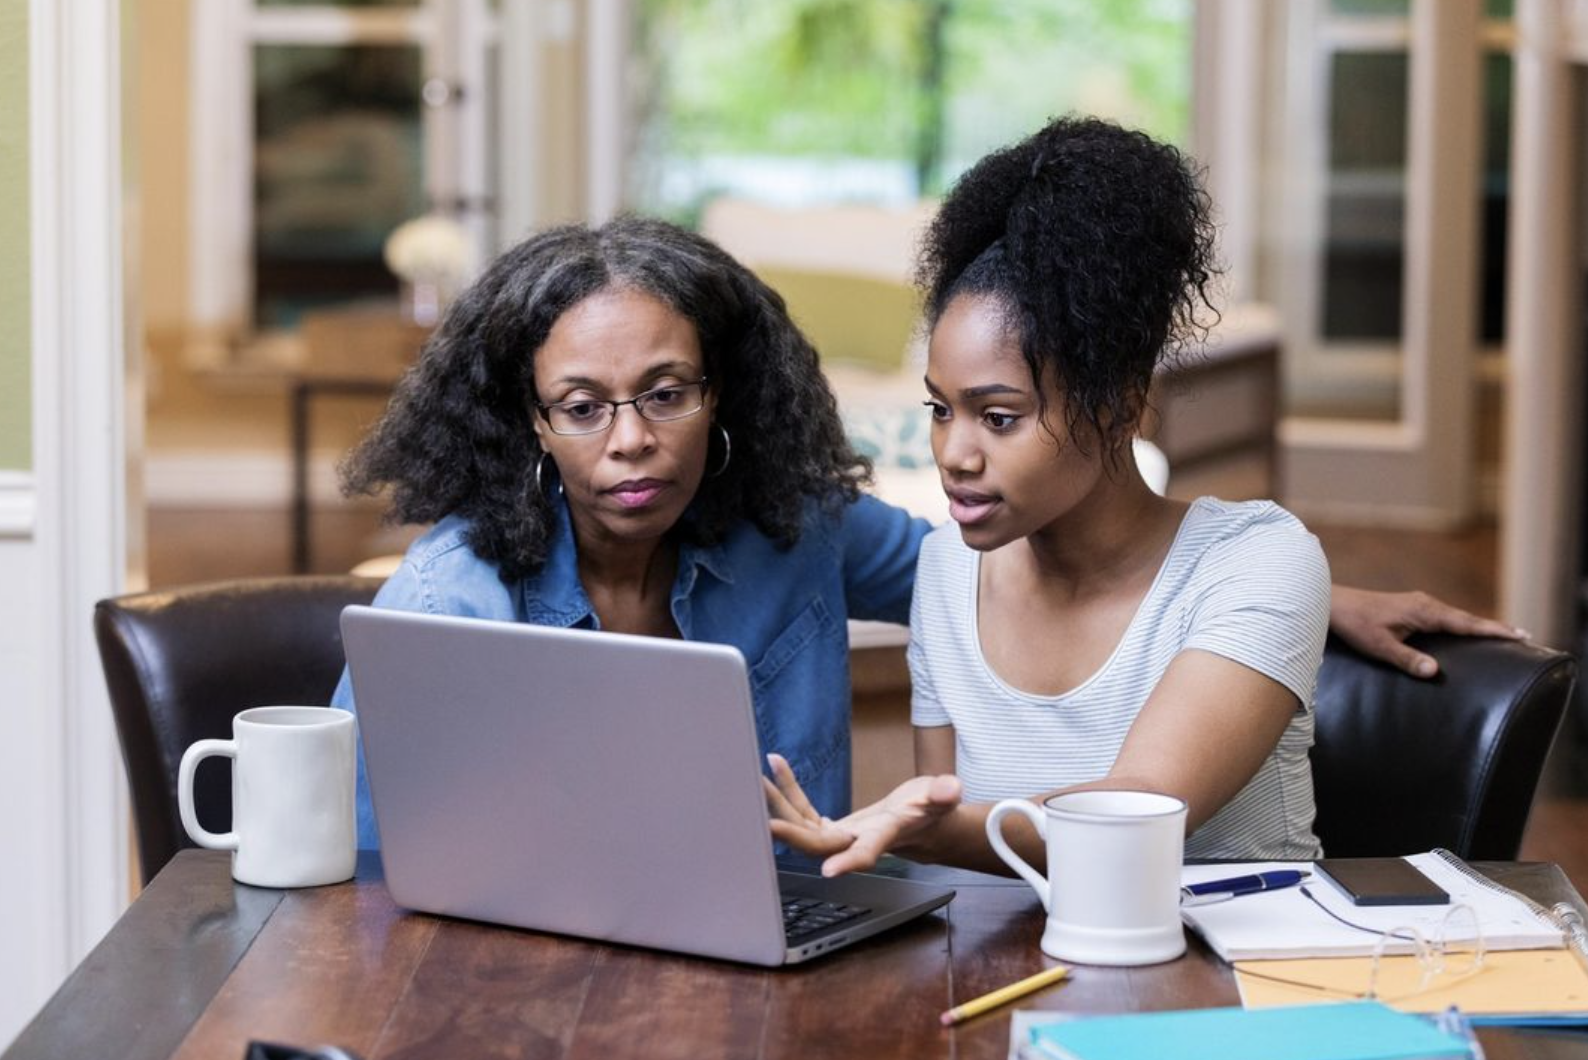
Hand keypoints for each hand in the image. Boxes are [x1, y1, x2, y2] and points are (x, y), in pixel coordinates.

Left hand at [763, 753, 961, 876]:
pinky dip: (789, 788)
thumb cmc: (932, 809)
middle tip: (764, 819)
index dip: (848, 861)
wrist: (920, 823)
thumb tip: (951, 787)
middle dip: (792, 833)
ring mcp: (840, 836)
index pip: (866, 853)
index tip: (828, 870)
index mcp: (883, 837)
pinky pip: (803, 810)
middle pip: (819, 845)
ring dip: (778, 804)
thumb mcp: (941, 798)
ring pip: (803, 827)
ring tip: (757, 777)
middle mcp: (855, 841)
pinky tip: (776, 764)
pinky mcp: (831, 827)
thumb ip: (943, 794)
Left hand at [1329, 585, 1527, 678]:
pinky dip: (1462, 624)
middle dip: (1494, 628)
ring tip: (1504, 635)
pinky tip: (1467, 632)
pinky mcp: (1412, 608)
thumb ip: (1407, 659)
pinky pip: (1445, 617)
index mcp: (1424, 612)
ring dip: (1479, 625)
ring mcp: (1420, 605)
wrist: (1333, 603)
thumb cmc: (1355, 625)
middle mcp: (1427, 605)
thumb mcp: (1380, 646)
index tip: (1519, 635)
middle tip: (1524, 637)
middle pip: (1468, 618)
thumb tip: (1434, 671)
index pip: (1467, 623)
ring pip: (1457, 617)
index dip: (1493, 631)